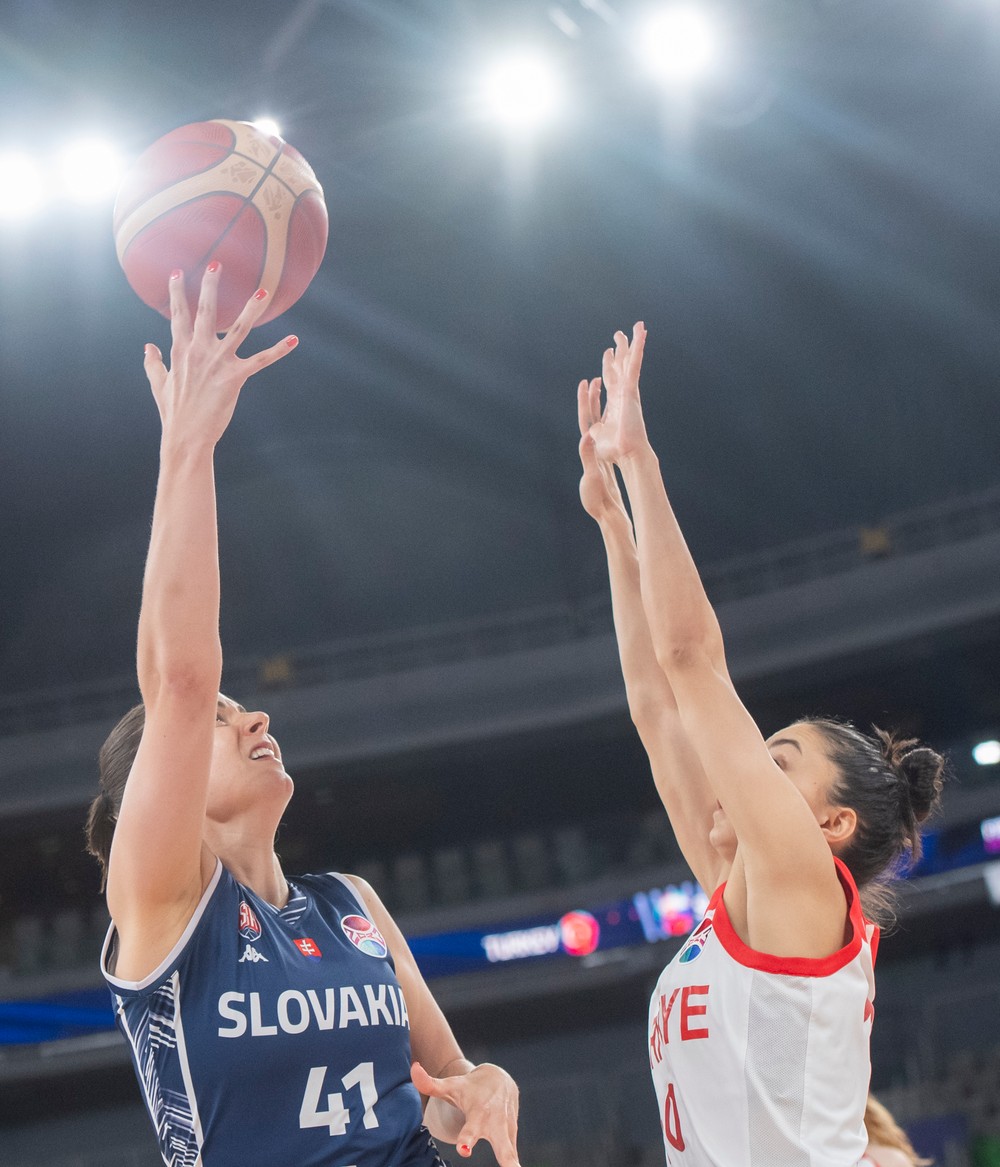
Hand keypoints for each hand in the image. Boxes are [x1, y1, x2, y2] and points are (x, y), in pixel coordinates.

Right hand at [143, 264, 297, 445]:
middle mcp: (199, 352)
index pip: (179, 315)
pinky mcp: (235, 378)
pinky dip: (278, 350)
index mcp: (180, 351)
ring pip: (238, 330)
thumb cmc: (173, 412)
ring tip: (262, 291)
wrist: (186, 436)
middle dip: (211, 287)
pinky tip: (293, 340)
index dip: (179, 292)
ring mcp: (218, 363)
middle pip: (206, 312)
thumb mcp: (158, 385)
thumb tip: (147, 347)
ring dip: (251, 309)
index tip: (179, 272)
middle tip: (217, 263)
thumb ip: (153, 364)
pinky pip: (261, 361)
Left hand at [411, 1060, 519, 1166]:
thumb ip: (430, 1084)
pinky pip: (512, 1155)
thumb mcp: (451, 1086)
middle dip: (507, 1160)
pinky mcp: (513, 1137)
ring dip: (513, 1164)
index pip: (471, 1129)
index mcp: (478, 1113)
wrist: (499, 1079)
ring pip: (511, 1152)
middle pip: (502, 1146)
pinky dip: (512, 1164)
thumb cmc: (469, 1087)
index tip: (463, 1149)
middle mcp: (496, 1123)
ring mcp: (507, 1131)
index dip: (467, 1139)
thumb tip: (413, 1069)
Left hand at [578, 376, 628, 523]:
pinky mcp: (607, 460)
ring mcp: (599, 454)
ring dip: (601, 409)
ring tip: (604, 392)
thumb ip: (588, 457)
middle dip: (592, 400)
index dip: (585, 403)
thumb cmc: (597, 500)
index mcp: (587, 451)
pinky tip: (616, 415)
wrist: (607, 514)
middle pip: (591, 419)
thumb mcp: (592, 477)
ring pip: (599, 426)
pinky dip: (611, 423)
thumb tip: (586, 436)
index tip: (586, 383)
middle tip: (594, 380)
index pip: (585, 422)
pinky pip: (608, 436)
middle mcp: (591, 450)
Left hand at [586, 322, 650, 466]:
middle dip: (619, 352)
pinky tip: (641, 334)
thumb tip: (592, 431)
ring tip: (636, 326)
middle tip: (617, 336)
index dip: (607, 368)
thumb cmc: (614, 452)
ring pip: (630, 362)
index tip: (604, 357)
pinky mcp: (631, 389)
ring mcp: (628, 391)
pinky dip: (638, 349)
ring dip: (632, 344)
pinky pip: (633, 365)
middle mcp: (623, 395)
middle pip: (620, 368)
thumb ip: (595, 432)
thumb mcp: (598, 438)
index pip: (609, 382)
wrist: (626, 453)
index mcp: (615, 405)